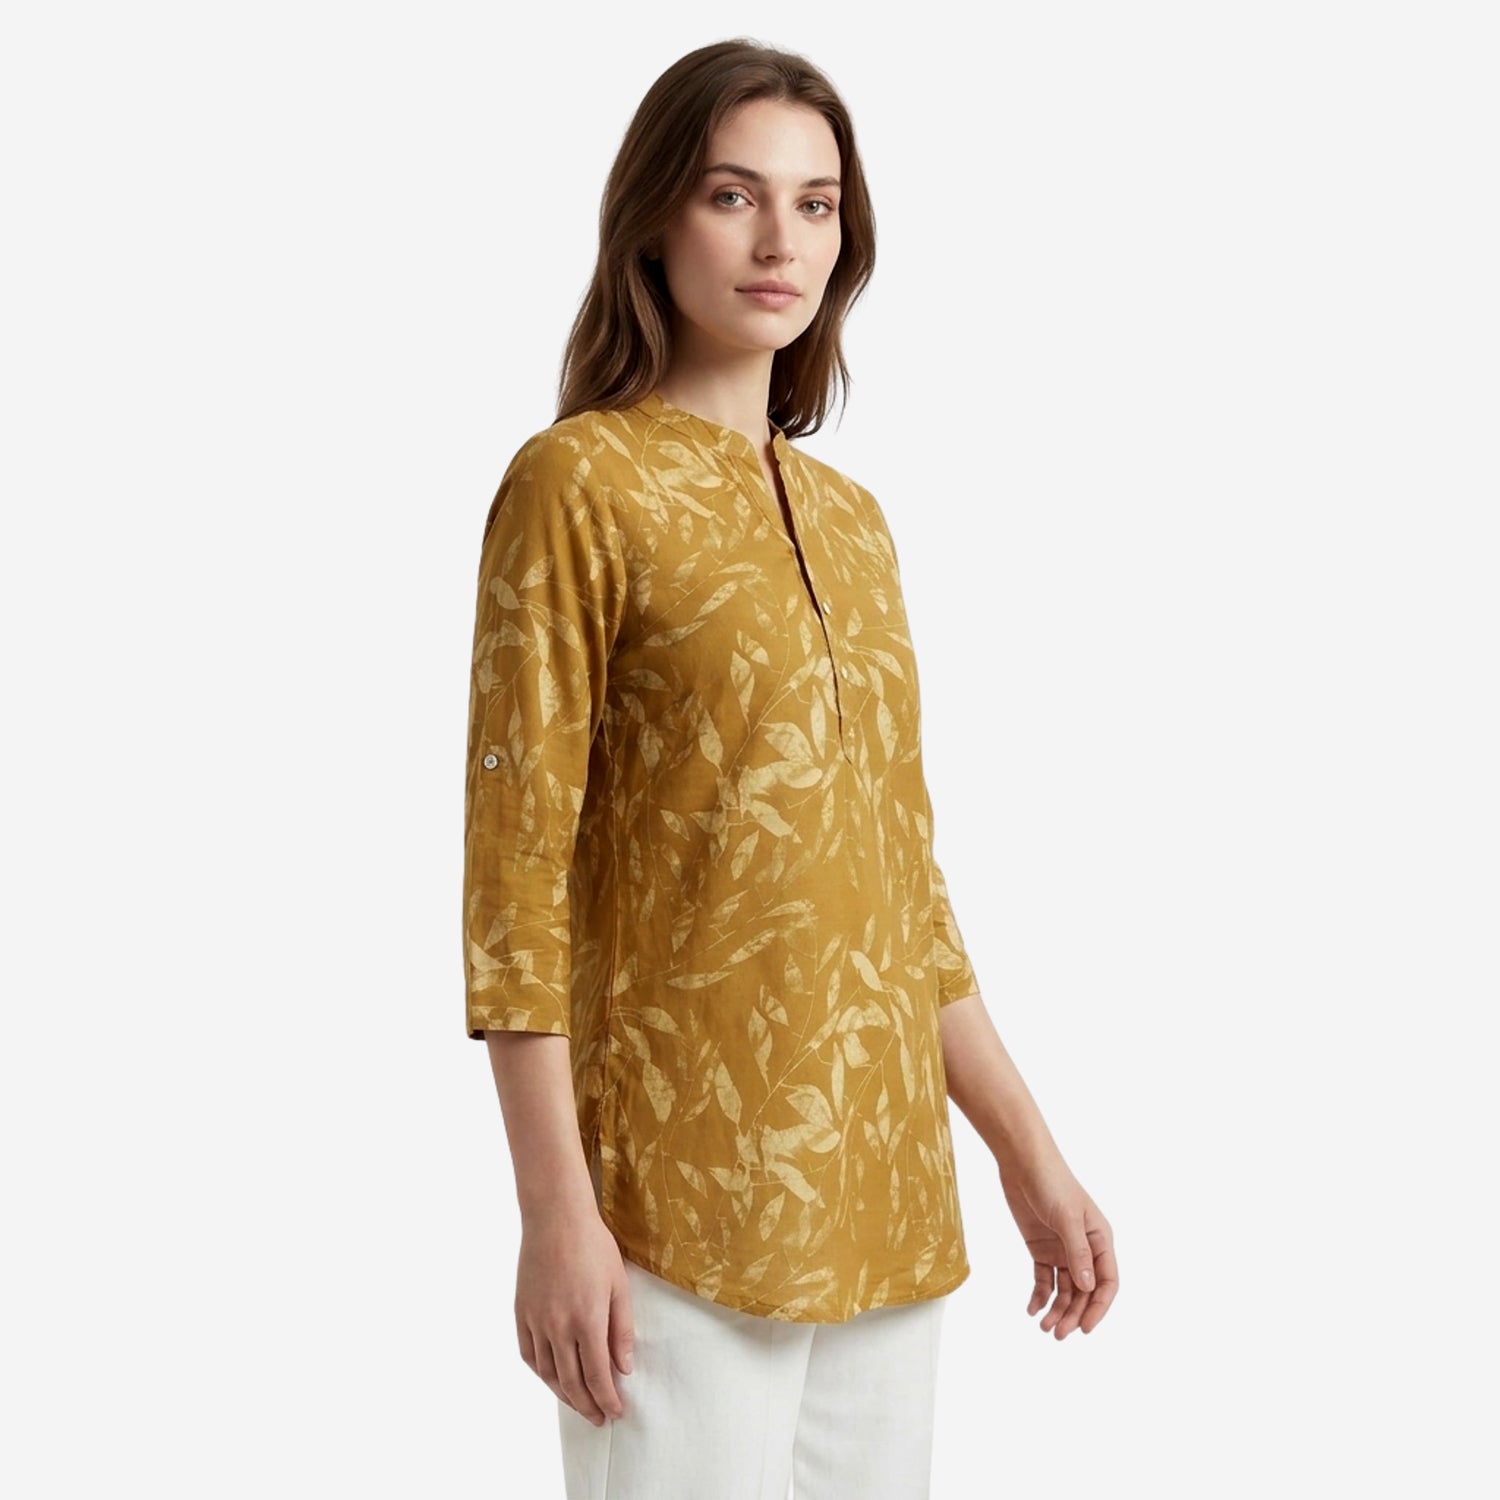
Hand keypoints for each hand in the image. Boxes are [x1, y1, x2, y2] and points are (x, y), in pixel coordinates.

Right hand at [515, 1205, 634, 1423]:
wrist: (556, 1217)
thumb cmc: (593, 1246)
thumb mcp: (618, 1285)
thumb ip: (621, 1330)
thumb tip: (624, 1368)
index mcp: (587, 1320)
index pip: (597, 1376)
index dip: (607, 1400)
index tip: (616, 1412)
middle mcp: (558, 1326)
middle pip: (572, 1383)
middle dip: (588, 1406)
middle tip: (600, 1417)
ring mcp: (536, 1321)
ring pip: (548, 1374)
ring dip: (564, 1395)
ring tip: (580, 1404)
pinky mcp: (521, 1313)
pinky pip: (529, 1355)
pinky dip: (541, 1373)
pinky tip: (552, 1379)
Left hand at [995, 1150, 1116, 1338]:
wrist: (1022, 1162)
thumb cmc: (1051, 1182)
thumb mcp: (1067, 1217)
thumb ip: (1078, 1252)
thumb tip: (1088, 1287)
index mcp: (1100, 1240)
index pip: (1106, 1282)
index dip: (1099, 1307)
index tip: (1086, 1329)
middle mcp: (1084, 1248)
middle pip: (1084, 1291)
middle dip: (1074, 1314)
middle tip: (1058, 1334)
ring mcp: (1062, 1249)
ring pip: (1064, 1289)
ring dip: (1057, 1309)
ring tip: (1044, 1328)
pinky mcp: (1041, 1248)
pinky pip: (1044, 1278)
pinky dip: (1040, 1295)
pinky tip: (1031, 1309)